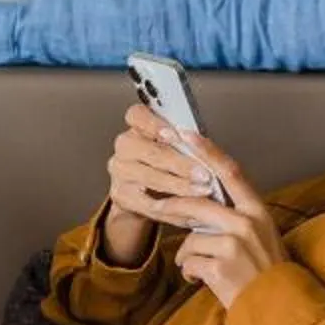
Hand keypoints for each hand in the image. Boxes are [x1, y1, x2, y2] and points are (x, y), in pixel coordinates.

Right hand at [100, 101, 221, 262]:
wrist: (144, 192)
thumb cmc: (168, 162)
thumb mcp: (176, 146)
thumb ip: (186, 142)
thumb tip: (205, 145)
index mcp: (137, 126)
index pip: (136, 115)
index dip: (155, 124)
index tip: (176, 135)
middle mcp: (124, 146)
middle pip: (149, 151)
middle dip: (180, 164)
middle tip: (204, 173)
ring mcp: (119, 171)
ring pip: (149, 178)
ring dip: (179, 186)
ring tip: (201, 191)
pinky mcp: (120, 195)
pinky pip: (147, 204)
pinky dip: (172, 208)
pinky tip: (189, 209)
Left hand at [154, 141, 286, 307]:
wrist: (279, 310)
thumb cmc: (267, 274)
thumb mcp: (260, 236)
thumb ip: (236, 217)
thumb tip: (201, 204)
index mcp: (257, 211)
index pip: (229, 171)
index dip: (206, 150)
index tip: (185, 134)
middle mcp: (247, 222)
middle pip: (198, 203)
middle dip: (173, 205)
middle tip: (157, 206)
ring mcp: (234, 245)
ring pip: (191, 238)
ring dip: (187, 253)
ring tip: (197, 266)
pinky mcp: (220, 267)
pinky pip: (189, 262)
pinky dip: (190, 273)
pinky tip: (201, 280)